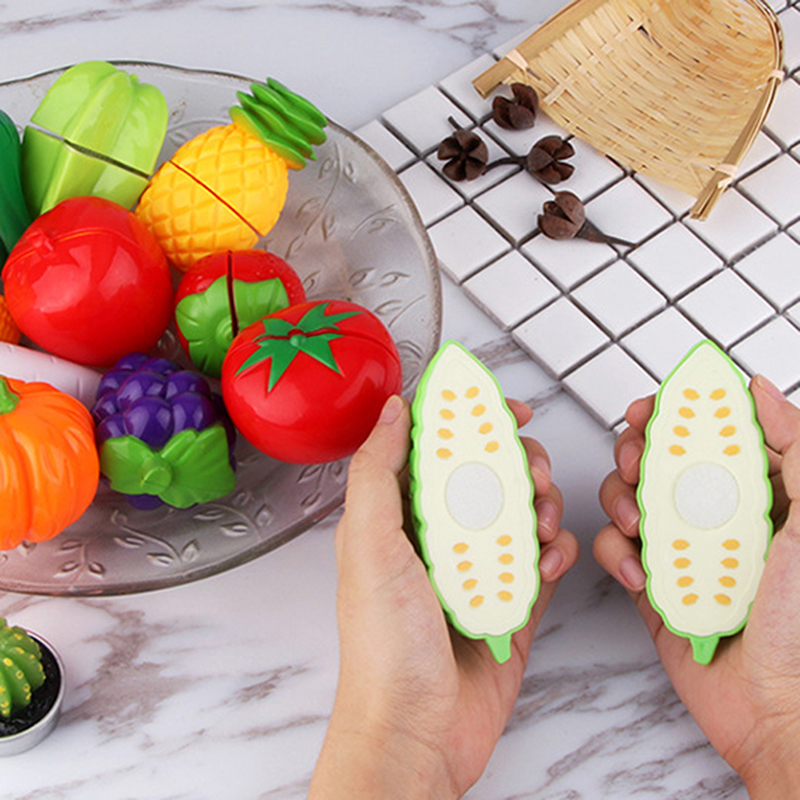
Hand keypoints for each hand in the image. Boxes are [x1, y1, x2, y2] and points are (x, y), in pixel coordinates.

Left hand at [308, 394, 578, 798]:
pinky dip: (554, 552)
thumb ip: (378, 472)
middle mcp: (436, 538)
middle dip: (518, 461)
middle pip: (486, 475)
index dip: (470, 419)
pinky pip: (542, 560)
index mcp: (397, 518)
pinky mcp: (509, 601)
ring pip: (519, 511)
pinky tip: (549, 560)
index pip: (435, 448)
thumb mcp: (371, 544)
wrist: (418, 732)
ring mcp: (476, 569)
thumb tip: (392, 410)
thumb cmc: (384, 648)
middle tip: (531, 469)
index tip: (505, 408)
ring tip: (542, 519)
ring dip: (541, 503)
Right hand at [594, 375, 799, 797]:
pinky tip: (641, 576)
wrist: (771, 707)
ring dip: (620, 502)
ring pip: (627, 500)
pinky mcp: (651, 583)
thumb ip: (794, 450)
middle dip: (636, 454)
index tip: (652, 411)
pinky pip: (616, 553)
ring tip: (639, 527)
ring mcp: (677, 549)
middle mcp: (711, 516)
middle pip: (656, 461)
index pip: (705, 435)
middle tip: (639, 466)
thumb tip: (758, 390)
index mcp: (752, 495)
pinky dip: (617, 558)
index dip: (673, 415)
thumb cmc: (799, 624)